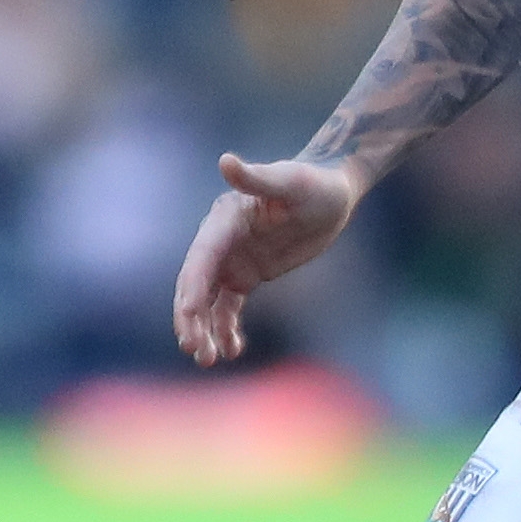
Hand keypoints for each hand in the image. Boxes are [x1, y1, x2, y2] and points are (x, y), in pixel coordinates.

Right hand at [172, 154, 359, 365]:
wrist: (332, 193)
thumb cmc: (312, 182)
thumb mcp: (289, 181)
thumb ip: (257, 178)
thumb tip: (225, 161)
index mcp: (223, 220)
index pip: (200, 259)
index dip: (192, 289)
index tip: (188, 317)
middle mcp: (219, 241)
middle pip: (196, 285)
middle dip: (191, 319)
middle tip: (196, 350)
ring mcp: (231, 260)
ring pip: (207, 301)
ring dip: (203, 329)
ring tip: (209, 360)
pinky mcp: (246, 275)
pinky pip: (228, 308)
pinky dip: (225, 329)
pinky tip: (232, 351)